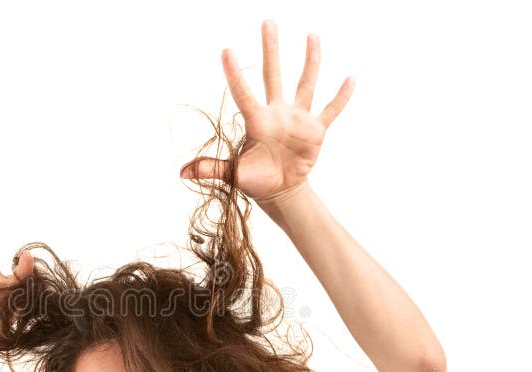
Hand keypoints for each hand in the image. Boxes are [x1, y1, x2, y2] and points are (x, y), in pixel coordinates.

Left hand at [180, 20, 354, 204]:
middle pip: (273, 75)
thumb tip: (181, 173)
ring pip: (305, 84)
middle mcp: (277, 113)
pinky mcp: (316, 131)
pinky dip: (341, 97)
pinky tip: (350, 79)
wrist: (280, 190)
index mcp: (256, 121)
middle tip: (267, 22)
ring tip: (311, 36)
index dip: (234, 74)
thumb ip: (211, 169)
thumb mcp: (233, 174)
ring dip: (310, 61)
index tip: (226, 50)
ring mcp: (298, 119)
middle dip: (270, 50)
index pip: (243, 93)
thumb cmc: (254, 178)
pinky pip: (330, 110)